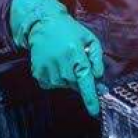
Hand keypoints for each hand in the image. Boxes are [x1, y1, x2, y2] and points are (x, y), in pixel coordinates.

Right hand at [10, 0, 104, 116]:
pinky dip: (58, 77)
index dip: (91, 98)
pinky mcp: (39, 75)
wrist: (43, 25)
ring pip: (66, 85)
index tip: (95, 112)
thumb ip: (97, 59)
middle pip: (77, 85)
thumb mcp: (90, 40)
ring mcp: (48, 72)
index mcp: (75, 56)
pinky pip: (54, 84)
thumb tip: (98, 78)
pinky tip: (56, 64)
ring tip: (65, 60)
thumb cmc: (70, 31)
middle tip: (77, 63)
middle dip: (81, 79)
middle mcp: (61, 67)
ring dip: (69, 77)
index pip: (85, 82)